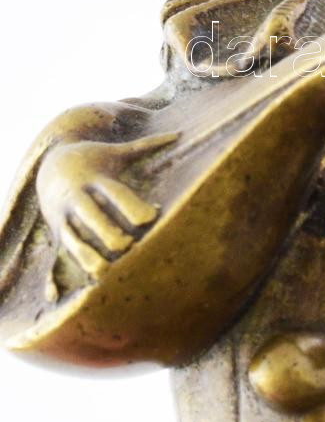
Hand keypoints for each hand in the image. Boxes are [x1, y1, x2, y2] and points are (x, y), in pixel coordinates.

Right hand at [36, 133, 177, 277]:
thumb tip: (177, 134)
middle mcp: (79, 197)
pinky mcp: (56, 230)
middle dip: (114, 236)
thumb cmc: (94, 158)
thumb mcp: (116, 151)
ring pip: (75, 240)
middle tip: (132, 244)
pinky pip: (60, 252)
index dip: (136, 208)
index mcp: (96, 178)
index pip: (117, 195)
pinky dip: (66, 270)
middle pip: (95, 220)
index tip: (154, 217)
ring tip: (110, 270)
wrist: (50, 164)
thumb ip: (145, 146)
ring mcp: (65, 216)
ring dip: (92, 256)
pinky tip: (74, 287)